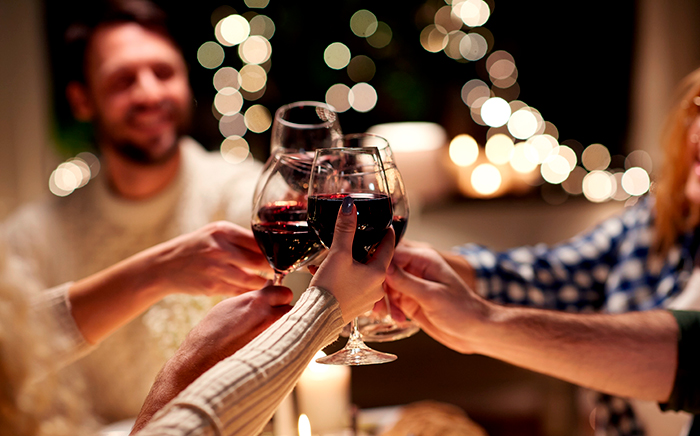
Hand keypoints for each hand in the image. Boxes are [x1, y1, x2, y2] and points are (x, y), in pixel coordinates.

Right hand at [131, 286, 292, 432]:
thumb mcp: (230, 306)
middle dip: (285, 310)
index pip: (284, 291)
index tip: (276, 300)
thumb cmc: (210, 333)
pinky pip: (285, 341)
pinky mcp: (272, 351)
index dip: (280, 296)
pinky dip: (280, 341)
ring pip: (290, 324)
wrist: (201, 360)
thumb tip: (266, 292)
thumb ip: (252, 298)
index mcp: (256, 301)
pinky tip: (266, 344)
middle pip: (291, 307)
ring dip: (285, 325)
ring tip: (269, 331)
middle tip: (274, 316)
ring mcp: (271, 335)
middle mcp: (267, 316)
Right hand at [143, 221, 271, 296]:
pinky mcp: (213, 287)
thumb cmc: (197, 247)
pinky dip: (249, 291)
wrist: (166, 265)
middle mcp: (220, 249)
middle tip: (277, 270)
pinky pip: (240, 291)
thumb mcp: (216, 233)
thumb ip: (240, 238)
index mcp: (224, 231)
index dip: (273, 251)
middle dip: (272, 268)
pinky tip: (251, 289)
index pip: (259, 242)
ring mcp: (216, 269)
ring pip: (254, 280)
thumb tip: (270, 248)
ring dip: (262, 282)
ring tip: (265, 281)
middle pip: (260, 262)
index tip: (280, 256)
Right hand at [310, 197, 394, 322]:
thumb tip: (350, 206)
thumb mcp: (338, 254)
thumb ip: (345, 229)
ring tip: (336, 255)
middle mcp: (376, 288)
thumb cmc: (330, 289)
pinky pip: (352, 286)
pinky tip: (326, 272)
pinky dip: (343, 277)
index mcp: (378, 274)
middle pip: (375, 261)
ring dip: (351, 264)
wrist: (316, 319)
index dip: (387, 235)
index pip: (389, 248)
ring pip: (362, 274)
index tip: (387, 226)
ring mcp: (366, 300)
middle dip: (365, 249)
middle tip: (359, 237)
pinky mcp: (353, 307)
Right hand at [385, 244, 491, 353]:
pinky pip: (391, 301)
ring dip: (383, 301)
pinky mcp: (411, 301)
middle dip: (378, 287)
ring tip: (386, 314)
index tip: (369, 278)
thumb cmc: (462, 309)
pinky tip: (398, 319)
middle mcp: (416, 270)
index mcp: (423, 260)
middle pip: (385, 271)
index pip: (392, 253)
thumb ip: (405, 281)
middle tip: (376, 302)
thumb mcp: (431, 295)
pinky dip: (390, 310)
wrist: (474, 331)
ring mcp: (412, 286)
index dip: (378, 265)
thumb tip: (383, 267)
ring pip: (386, 287)